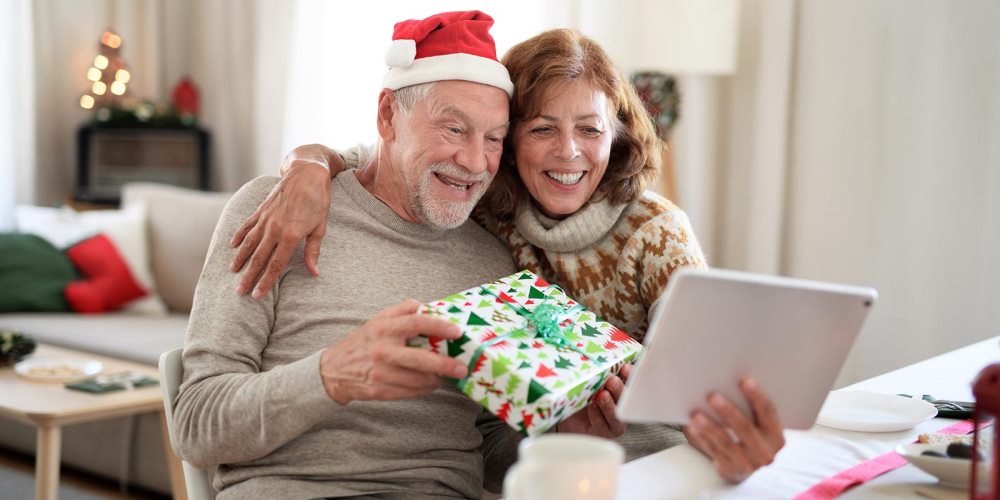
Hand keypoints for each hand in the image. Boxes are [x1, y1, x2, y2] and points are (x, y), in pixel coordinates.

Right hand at [229, 157, 331, 298]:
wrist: (307, 173)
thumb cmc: (318, 201)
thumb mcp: (320, 227)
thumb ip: (313, 251)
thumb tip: (314, 272)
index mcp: (291, 236)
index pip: (276, 265)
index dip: (266, 281)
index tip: (257, 294)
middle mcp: (275, 229)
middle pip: (259, 258)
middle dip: (248, 276)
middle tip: (239, 291)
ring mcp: (266, 218)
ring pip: (249, 243)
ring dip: (240, 258)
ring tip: (232, 271)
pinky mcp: (262, 209)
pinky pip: (247, 225)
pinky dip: (238, 235)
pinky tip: (231, 245)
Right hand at [319, 299, 469, 404]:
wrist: (333, 370)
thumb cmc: (362, 342)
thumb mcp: (378, 319)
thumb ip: (402, 310)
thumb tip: (427, 306)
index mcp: (384, 328)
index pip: (417, 323)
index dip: (439, 327)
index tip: (457, 332)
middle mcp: (382, 350)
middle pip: (420, 359)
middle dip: (445, 365)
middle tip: (462, 368)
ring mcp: (381, 372)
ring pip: (417, 380)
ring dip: (437, 380)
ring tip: (448, 377)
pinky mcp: (380, 391)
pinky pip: (409, 392)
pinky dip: (424, 389)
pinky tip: (431, 384)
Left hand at [556, 364, 630, 437]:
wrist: (564, 414)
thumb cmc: (578, 393)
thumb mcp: (586, 379)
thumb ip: (593, 371)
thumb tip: (591, 353)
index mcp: (619, 389)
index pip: (630, 383)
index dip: (631, 376)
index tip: (625, 367)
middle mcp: (620, 406)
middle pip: (627, 400)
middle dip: (620, 389)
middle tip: (612, 381)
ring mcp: (613, 422)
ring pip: (617, 415)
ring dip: (610, 404)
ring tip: (602, 395)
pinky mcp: (602, 433)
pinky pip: (603, 426)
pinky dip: (598, 416)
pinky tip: (592, 407)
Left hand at [683, 378, 784, 482]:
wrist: (745, 464)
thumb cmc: (749, 433)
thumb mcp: (757, 423)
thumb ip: (750, 407)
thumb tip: (727, 380)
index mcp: (776, 436)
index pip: (768, 412)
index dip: (756, 396)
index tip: (744, 381)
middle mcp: (767, 452)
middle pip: (746, 428)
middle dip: (729, 412)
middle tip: (713, 396)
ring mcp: (750, 464)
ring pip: (727, 443)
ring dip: (710, 427)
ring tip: (696, 414)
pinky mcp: (731, 470)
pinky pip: (715, 452)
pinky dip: (703, 438)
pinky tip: (693, 427)